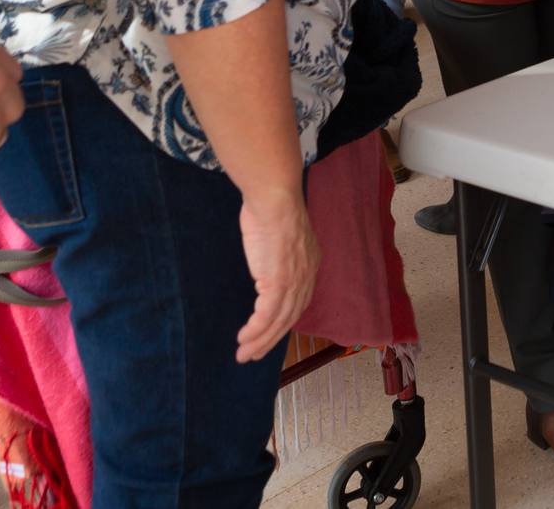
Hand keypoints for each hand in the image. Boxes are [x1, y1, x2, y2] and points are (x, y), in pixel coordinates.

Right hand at [234, 186, 319, 362]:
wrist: (274, 199)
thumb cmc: (272, 209)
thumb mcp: (282, 234)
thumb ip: (280, 251)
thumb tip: (270, 256)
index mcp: (310, 264)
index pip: (299, 301)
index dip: (285, 320)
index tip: (270, 333)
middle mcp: (307, 276)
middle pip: (290, 317)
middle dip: (271, 339)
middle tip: (254, 355)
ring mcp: (294, 281)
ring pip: (278, 321)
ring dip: (259, 341)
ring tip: (244, 355)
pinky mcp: (278, 282)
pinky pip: (266, 315)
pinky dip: (255, 330)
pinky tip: (243, 340)